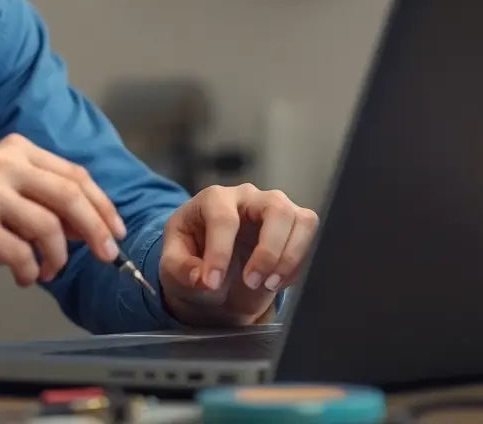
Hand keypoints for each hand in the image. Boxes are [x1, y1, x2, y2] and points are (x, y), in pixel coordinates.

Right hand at [0, 133, 127, 285]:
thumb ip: (40, 200)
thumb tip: (89, 225)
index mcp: (14, 150)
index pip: (74, 175)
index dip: (102, 205)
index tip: (115, 230)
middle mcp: (2, 164)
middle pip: (70, 196)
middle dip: (96, 230)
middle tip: (105, 255)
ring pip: (49, 228)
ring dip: (55, 259)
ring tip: (46, 271)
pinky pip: (21, 254)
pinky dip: (28, 271)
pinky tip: (21, 275)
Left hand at [158, 183, 317, 326]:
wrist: (215, 275)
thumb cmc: (193, 260)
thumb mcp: (171, 265)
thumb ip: (179, 268)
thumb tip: (201, 277)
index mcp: (213, 199)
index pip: (223, 219)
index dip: (219, 254)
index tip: (211, 283)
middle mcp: (248, 197)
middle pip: (275, 208)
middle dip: (267, 251)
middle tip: (250, 282)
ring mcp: (275, 209)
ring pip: (301, 220)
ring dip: (288, 258)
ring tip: (268, 284)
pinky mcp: (294, 226)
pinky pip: (310, 237)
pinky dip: (298, 264)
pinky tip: (276, 281)